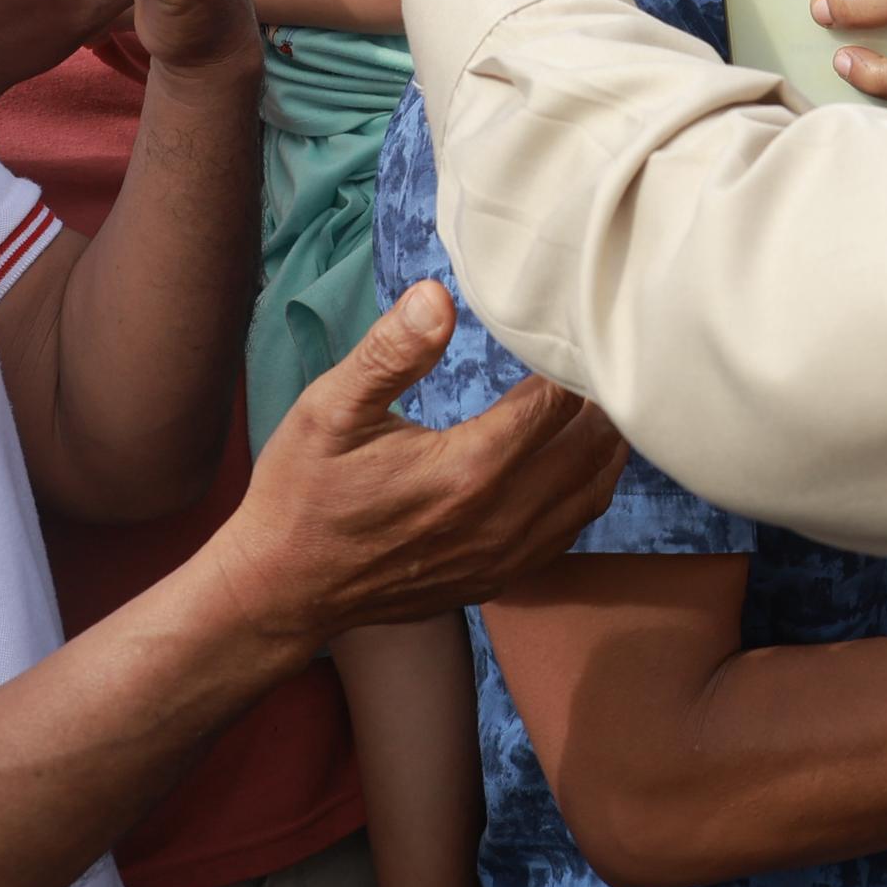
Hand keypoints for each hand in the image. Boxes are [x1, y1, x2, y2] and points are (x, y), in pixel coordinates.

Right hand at [221, 281, 628, 638]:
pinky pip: (570, 532)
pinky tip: (577, 461)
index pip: (556, 403)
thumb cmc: (302, 494)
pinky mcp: (498, 579)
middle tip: (601, 356)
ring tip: (602, 400)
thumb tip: (438, 296)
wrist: (282, 590)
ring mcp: (504, 556)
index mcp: (468, 468)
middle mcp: (500, 518)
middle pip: (590, 448)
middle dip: (602, 399)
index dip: (573, 361)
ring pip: (592, 493)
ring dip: (604, 445)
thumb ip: (390, 352)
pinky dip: (587, 491)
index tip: (577, 327)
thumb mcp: (331, 410)